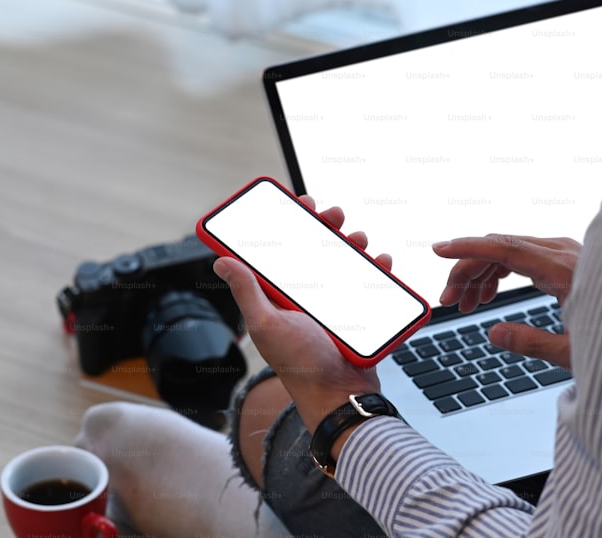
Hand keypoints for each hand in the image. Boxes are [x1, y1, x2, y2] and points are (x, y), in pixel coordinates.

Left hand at [213, 196, 391, 434]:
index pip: (280, 252)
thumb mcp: (268, 324)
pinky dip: (377, 269)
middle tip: (334, 215)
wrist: (341, 397)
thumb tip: (221, 261)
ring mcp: (333, 305)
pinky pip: (369, 285)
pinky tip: (381, 260)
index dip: (288, 224)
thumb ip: (247, 292)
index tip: (299, 203)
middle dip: (326, 227)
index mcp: (279, 296)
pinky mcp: (357, 315)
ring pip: (344, 263)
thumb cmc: (301, 366)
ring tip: (359, 238)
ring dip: (353, 244)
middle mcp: (304, 298)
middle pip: (315, 251)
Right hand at [432, 235, 579, 368]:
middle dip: (467, 271)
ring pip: (507, 250)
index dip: (468, 248)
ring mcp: (565, 252)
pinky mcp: (566, 259)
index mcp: (565, 269)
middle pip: (500, 247)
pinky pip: (521, 255)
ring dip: (481, 273)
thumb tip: (494, 333)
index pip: (505, 247)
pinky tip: (490, 295)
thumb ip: (532, 343)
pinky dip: (499, 271)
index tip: (437, 249)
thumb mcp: (576, 352)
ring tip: (467, 305)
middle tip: (449, 303)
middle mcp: (564, 251)